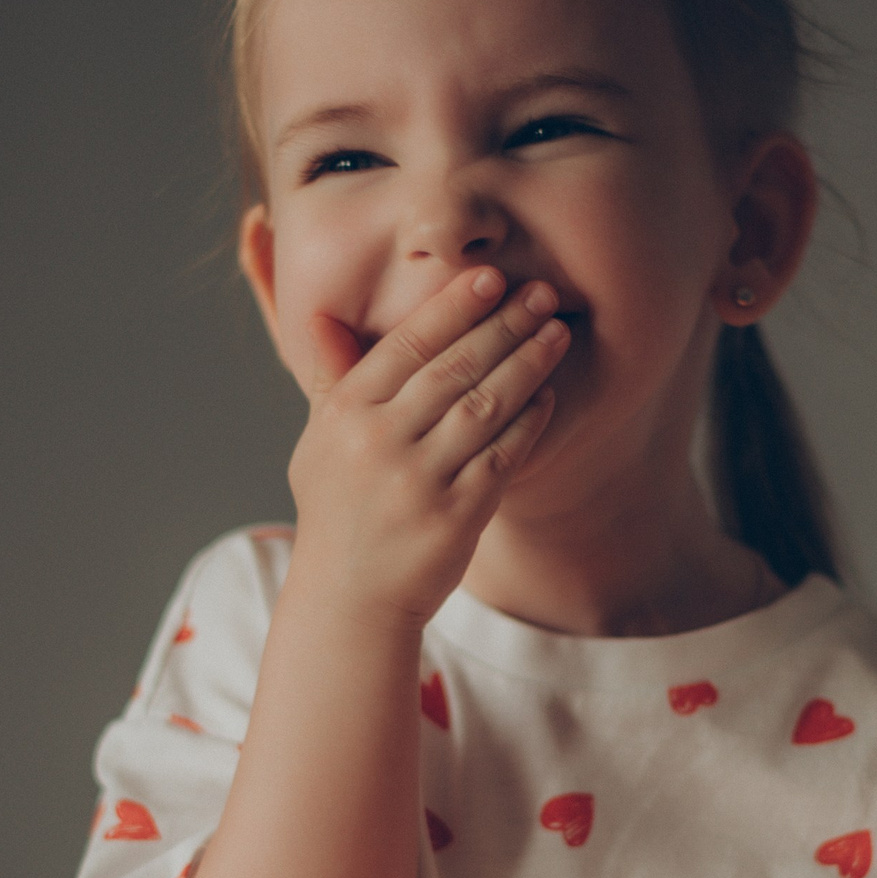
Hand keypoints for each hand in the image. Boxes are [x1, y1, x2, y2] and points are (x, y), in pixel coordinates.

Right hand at [285, 266, 569, 624]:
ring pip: (485, 405)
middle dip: (504, 324)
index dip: (453, 307)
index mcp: (345, 414)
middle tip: (542, 293)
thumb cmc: (338, 511)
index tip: (490, 278)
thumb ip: (331, 380)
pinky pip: (503, 456)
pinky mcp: (456, 517)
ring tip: (556, 333)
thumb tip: (323, 317)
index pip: (407, 345)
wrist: (348, 600)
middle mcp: (379, 443)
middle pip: (454, 368)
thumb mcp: (320, 443)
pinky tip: (547, 394)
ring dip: (527, 363)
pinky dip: (528, 421)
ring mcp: (419, 481)